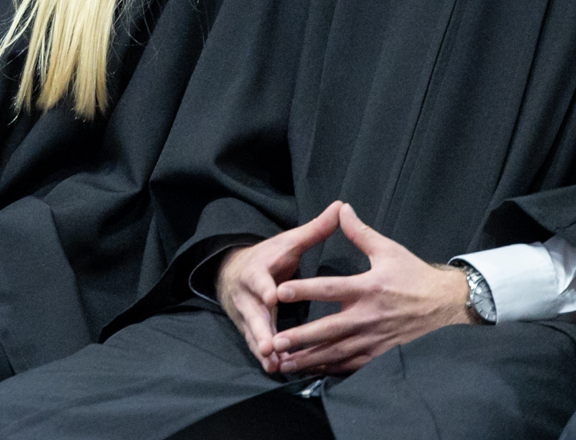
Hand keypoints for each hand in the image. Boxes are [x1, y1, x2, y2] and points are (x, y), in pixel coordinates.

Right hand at [215, 200, 341, 370]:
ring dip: (262, 348)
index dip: (265, 288)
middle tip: (269, 345)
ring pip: (252, 332)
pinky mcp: (249, 328)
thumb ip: (315, 230)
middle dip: (260, 329)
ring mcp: (246, 313)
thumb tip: (340, 206)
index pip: (259, 278)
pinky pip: (256, 344)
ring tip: (274, 364)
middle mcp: (247, 294)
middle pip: (252, 312)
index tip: (272, 297)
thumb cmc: (270, 257)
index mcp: (257, 270)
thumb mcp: (289, 242)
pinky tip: (277, 368)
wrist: (235, 270)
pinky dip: (266, 357)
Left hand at [268, 202, 475, 375]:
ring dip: (309, 358)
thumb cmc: (415, 275)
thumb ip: (360, 232)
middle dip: (301, 337)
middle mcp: (369, 316)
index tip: (280, 292)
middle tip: (275, 342)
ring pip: (336, 352)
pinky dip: (330, 370)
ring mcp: (375, 339)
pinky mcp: (381, 354)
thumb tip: (341, 208)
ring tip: (282, 362)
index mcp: (368, 288)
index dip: (305, 290)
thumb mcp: (389, 250)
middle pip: (329, 329)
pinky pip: (352, 365)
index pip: (330, 289)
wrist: (447, 305)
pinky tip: (310, 371)